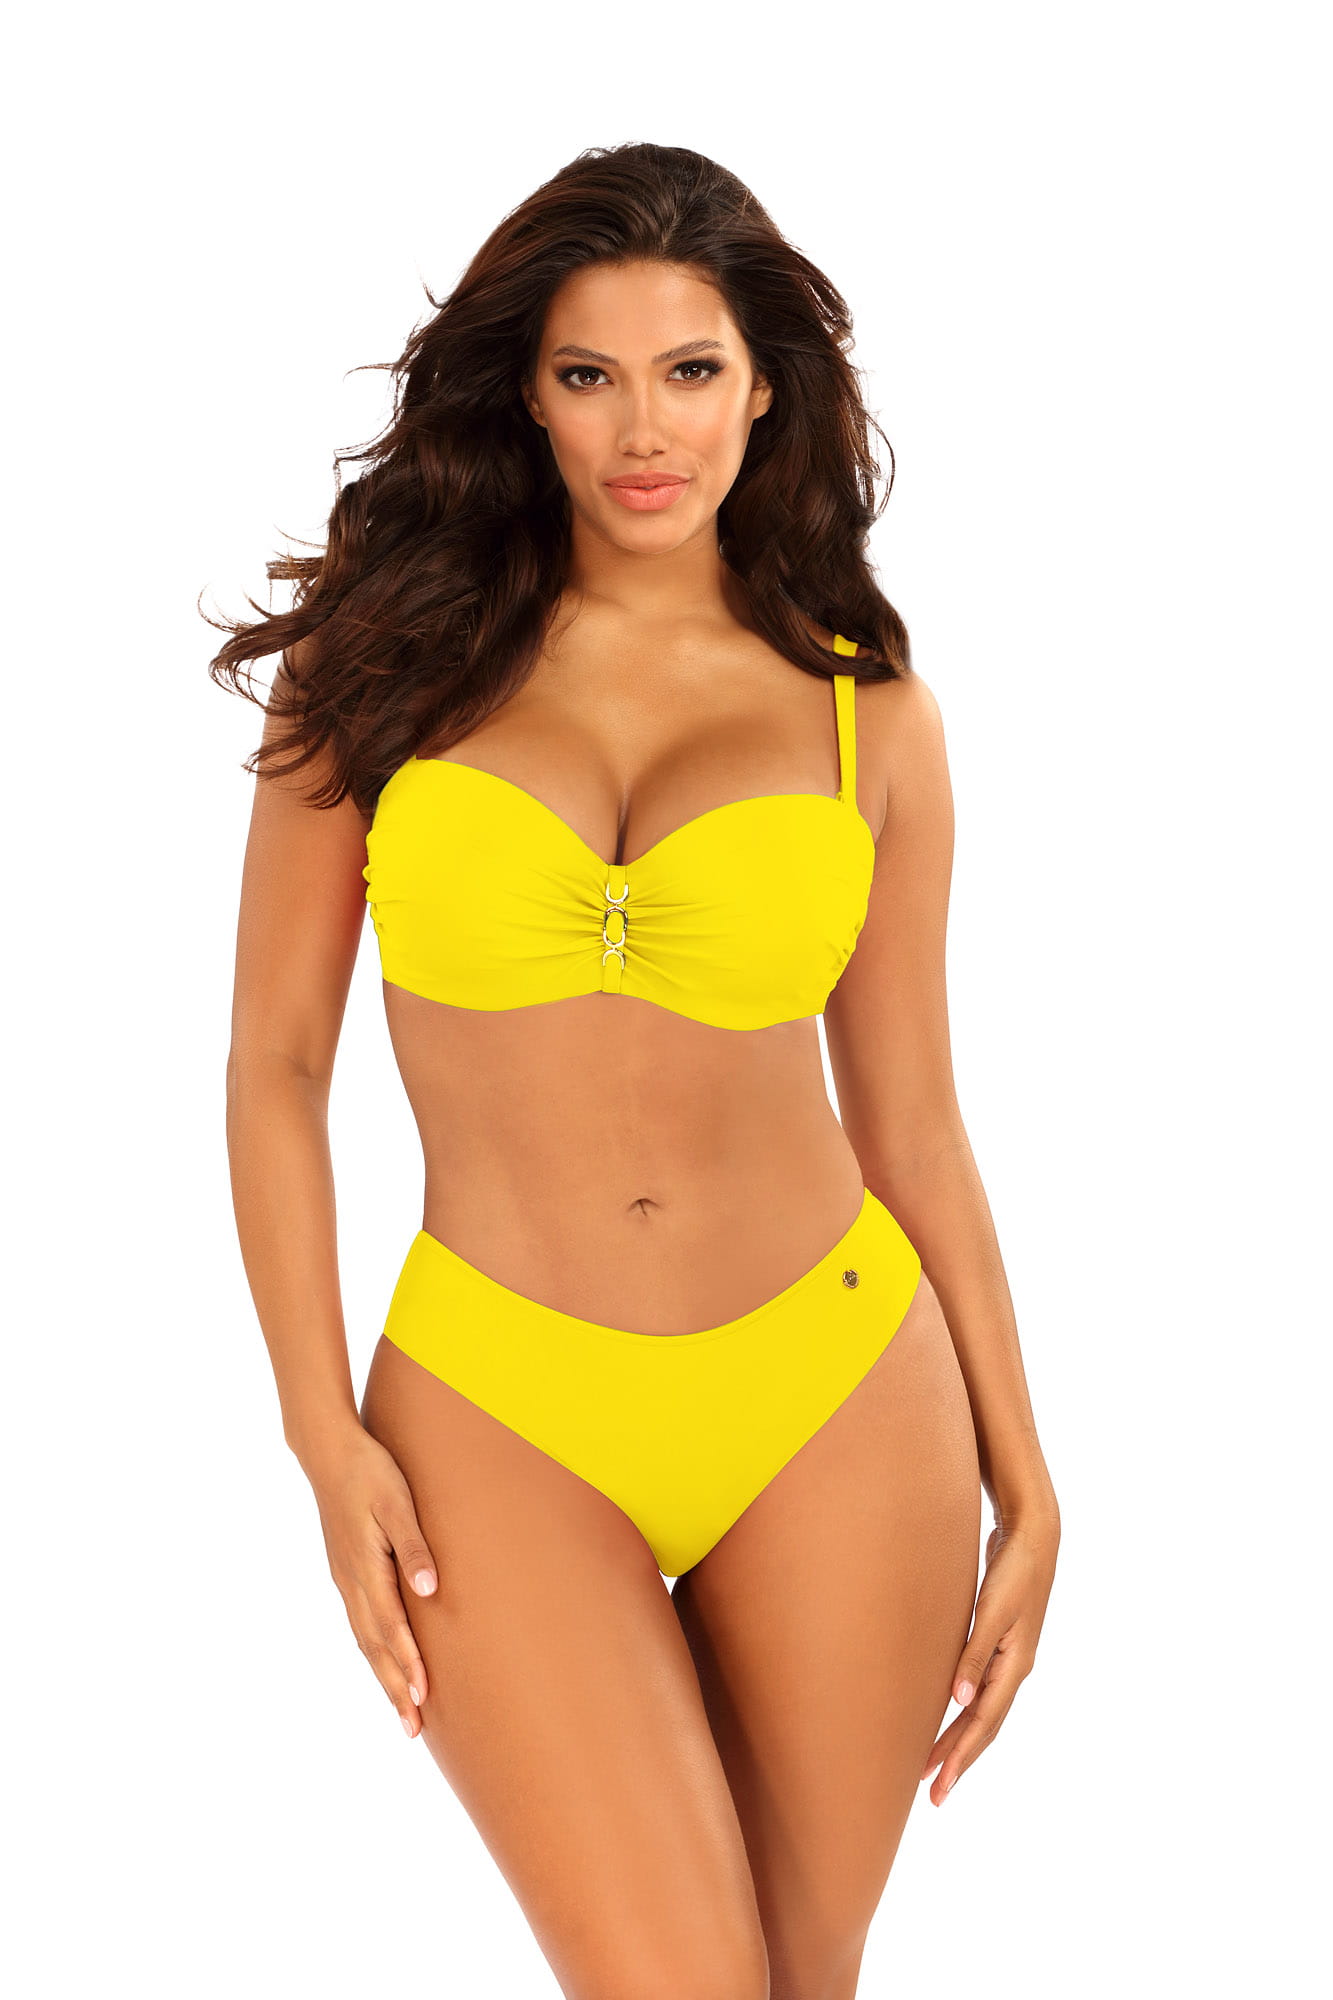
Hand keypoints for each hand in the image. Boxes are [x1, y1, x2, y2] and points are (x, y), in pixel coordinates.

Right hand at [304, 1425, 439, 1739]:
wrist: (328, 1450)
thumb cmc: (370, 1471)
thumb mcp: (397, 1501)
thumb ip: (414, 1544)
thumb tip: (429, 1587)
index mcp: (366, 1568)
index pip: (391, 1628)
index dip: (408, 1664)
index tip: (424, 1697)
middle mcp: (351, 1581)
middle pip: (374, 1646)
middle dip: (395, 1688)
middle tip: (413, 1729)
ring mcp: (344, 1577)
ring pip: (364, 1639)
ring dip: (383, 1676)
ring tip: (402, 1710)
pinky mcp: (344, 1570)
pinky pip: (358, 1622)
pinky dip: (371, 1650)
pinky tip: (381, 1660)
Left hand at [922, 1505, 1059, 1805]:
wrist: (1034, 1536)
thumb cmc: (1014, 1571)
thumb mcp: (992, 1612)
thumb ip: (974, 1655)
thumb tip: (958, 1702)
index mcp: (1014, 1667)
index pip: (983, 1724)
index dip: (960, 1757)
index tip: (938, 1787)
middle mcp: (1013, 1669)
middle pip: (983, 1726)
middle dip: (958, 1760)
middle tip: (932, 1794)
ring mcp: (1008, 1657)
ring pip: (982, 1711)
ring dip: (959, 1738)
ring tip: (931, 1763)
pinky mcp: (999, 1642)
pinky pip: (981, 1689)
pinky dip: (965, 1709)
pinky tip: (950, 1714)